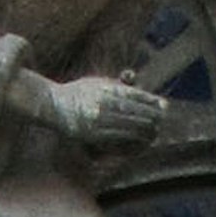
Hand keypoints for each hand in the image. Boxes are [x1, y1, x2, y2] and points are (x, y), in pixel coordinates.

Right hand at [40, 72, 167, 154]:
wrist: (52, 105)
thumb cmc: (78, 92)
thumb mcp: (97, 81)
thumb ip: (116, 83)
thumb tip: (134, 77)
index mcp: (104, 88)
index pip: (133, 94)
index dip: (150, 100)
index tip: (163, 104)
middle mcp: (102, 103)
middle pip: (133, 110)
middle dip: (150, 116)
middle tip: (162, 120)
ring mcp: (97, 119)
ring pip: (127, 125)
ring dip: (144, 129)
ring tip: (155, 131)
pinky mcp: (92, 134)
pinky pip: (117, 137)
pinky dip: (130, 139)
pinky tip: (140, 139)